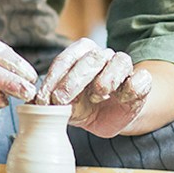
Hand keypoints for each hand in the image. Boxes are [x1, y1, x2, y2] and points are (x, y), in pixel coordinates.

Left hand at [35, 38, 151, 137]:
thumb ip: (52, 102)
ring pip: (119, 61)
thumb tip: (32, 106)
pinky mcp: (141, 81)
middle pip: (91, 58)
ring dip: (105, 80)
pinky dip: (131, 87)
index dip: (53, 78)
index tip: (43, 98)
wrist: (111, 118)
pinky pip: (140, 78)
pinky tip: (121, 98)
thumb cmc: (84, 107)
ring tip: (96, 97)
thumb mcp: (66, 105)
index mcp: (82, 54)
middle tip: (60, 100)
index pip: (66, 59)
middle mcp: (103, 55)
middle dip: (73, 80)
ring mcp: (124, 66)